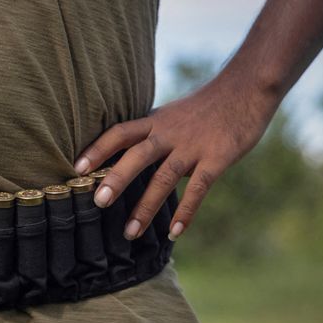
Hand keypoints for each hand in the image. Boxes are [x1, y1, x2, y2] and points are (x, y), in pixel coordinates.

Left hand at [73, 77, 276, 240]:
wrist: (246, 89)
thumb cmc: (202, 108)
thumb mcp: (168, 115)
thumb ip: (146, 134)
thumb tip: (117, 156)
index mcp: (154, 121)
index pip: (119, 133)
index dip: (98, 149)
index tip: (76, 168)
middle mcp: (169, 133)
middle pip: (137, 156)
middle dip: (117, 179)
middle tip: (97, 202)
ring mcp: (193, 147)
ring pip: (164, 178)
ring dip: (146, 207)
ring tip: (130, 232)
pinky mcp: (217, 158)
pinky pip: (198, 189)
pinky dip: (185, 212)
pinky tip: (174, 233)